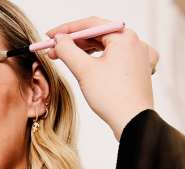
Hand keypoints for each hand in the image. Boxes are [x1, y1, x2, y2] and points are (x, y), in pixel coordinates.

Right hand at [46, 17, 158, 139]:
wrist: (132, 121)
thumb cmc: (112, 97)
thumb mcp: (84, 71)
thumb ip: (68, 51)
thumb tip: (58, 40)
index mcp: (124, 36)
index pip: (90, 25)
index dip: (66, 30)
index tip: (50, 37)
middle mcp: (135, 42)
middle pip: (99, 36)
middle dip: (75, 43)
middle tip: (55, 51)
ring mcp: (140, 56)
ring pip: (108, 47)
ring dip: (87, 52)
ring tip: (69, 60)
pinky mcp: (140, 70)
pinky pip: (119, 59)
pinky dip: (104, 60)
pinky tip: (97, 65)